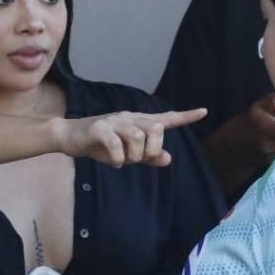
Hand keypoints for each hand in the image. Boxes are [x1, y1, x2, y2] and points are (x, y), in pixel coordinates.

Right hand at [54, 109, 205, 167]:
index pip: (165, 118)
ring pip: (138, 137)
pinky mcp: (99, 128)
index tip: (204, 111)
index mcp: (138, 123)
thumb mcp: (126, 154)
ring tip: (124, 161)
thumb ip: (147, 157)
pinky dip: (119, 158)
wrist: (70, 137)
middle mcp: (129, 118)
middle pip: (155, 128)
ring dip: (134, 156)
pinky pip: (117, 144)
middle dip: (153, 149)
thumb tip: (167, 159)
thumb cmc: (100, 146)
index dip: (185, 117)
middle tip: (141, 159)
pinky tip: (115, 163)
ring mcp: (114, 121)